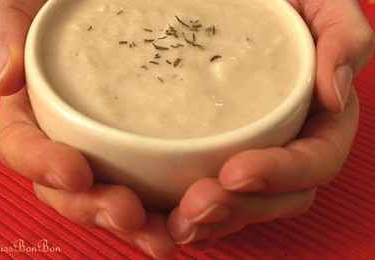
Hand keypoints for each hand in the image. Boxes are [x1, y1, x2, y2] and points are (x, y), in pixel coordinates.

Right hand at [0, 1, 175, 257]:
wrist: (105, 8)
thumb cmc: (60, 9)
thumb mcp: (24, 6)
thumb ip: (5, 29)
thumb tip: (6, 80)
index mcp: (34, 112)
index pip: (24, 147)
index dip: (43, 165)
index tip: (76, 172)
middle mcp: (69, 139)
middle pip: (71, 190)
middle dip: (96, 208)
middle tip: (131, 216)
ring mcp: (107, 150)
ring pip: (112, 198)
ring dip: (137, 224)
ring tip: (166, 236)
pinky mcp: (144, 151)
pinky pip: (150, 186)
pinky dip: (167, 206)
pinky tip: (189, 216)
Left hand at [168, 0, 374, 243]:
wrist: (235, 9)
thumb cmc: (278, 7)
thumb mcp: (317, 5)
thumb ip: (342, 35)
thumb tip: (337, 91)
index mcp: (316, 118)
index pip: (313, 161)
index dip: (280, 175)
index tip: (236, 172)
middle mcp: (286, 145)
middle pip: (276, 199)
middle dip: (239, 209)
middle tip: (195, 205)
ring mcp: (252, 155)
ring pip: (242, 208)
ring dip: (212, 223)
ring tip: (176, 223)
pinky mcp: (216, 158)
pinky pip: (212, 199)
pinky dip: (191, 215)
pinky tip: (166, 216)